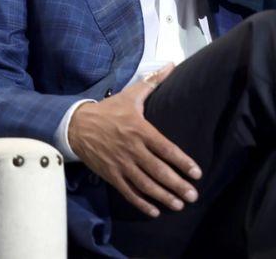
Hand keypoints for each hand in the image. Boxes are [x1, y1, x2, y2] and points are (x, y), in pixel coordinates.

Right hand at [68, 64, 201, 217]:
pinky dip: (141, 203)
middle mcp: (132, 149)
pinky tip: (155, 210)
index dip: (182, 162)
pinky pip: (128, 192)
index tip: (196, 172)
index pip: (165, 148)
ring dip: (163, 196)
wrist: (78, 124)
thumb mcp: (131, 94)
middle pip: (158, 171)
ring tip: (179, 205)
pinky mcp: (111, 175)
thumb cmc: (109, 109)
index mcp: (140, 129)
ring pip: (145, 184)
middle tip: (193, 196)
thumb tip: (171, 65)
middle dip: (177, 185)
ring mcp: (121, 164)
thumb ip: (153, 82)